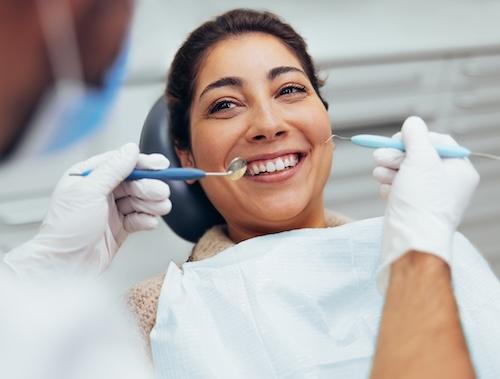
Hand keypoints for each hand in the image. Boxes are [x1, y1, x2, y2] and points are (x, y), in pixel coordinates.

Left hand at [4, 143, 171, 279]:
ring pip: (139, 200)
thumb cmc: (66, 230)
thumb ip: (113, 169)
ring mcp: (110, 210)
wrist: (65, 265)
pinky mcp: (119, 227)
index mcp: (88, 177)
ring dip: (152, 204)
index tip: (160, 165)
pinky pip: (139, 218)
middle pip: (134, 182)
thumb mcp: (89, 192)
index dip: (142, 163)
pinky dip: (147, 220)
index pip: (120, 163)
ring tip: (160, 208)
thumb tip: (130, 150)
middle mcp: (100, 192)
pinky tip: (149, 222)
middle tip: (161, 192)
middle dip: (149, 187)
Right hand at [374, 117, 479, 289]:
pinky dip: (390, 187)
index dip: (415, 138)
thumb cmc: (421, 203)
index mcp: (459, 170)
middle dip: (396, 155)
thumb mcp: (421, 159)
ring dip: (389, 169)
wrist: (410, 241)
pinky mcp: (412, 207)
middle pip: (418, 156)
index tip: (398, 140)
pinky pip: (399, 188)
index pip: (438, 141)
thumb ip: (416, 136)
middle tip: (380, 157)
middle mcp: (446, 184)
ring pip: (405, 172)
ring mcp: (428, 197)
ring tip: (379, 174)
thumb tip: (412, 122)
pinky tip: (386, 192)